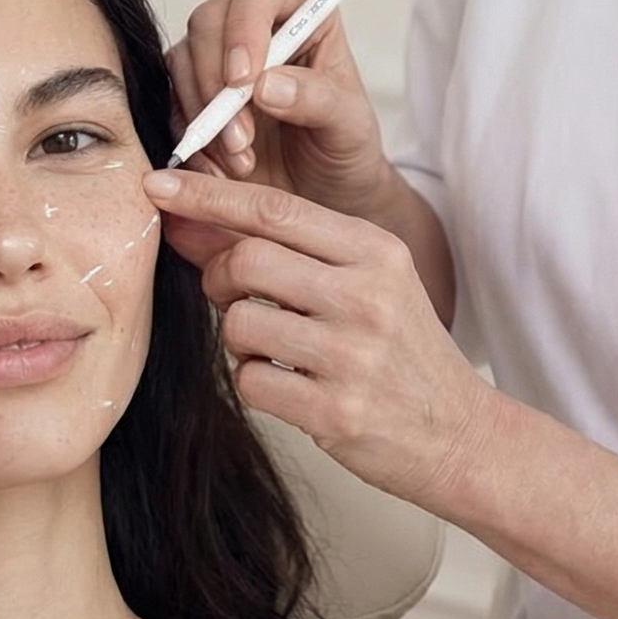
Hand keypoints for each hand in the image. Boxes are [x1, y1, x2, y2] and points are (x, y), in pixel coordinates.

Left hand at [143, 168, 491, 511]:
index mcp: (376, 251)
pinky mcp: (335, 410)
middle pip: (246, 260)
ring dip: (237, 337)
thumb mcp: (367, 283)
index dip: (207, 195)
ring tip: (272, 348)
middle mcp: (366, 296)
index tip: (158, 184)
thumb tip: (192, 220)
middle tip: (230, 295)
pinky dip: (254, 381)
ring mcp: (351, 355)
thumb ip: (289, 250)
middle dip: (218, 276)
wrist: (459, 434)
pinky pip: (250, 381)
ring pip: (239, 322)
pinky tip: (288, 385)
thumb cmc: (401, 352)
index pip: (274, 208)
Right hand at [166, 0, 393, 218]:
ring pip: (183, 60)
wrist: (322, 192)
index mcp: (302, 12)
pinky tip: (221, 169)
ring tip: (241, 161)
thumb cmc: (344, 146)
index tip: (243, 79)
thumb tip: (266, 84)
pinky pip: (172, 103)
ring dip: (204, 116)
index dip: (244, 25)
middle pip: (209, 20)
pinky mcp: (193, 92)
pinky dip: (191, 138)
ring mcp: (218, 57)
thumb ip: (317, 98)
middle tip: (241, 136)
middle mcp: (254, 25)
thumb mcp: (349, 125)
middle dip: (216, 81)